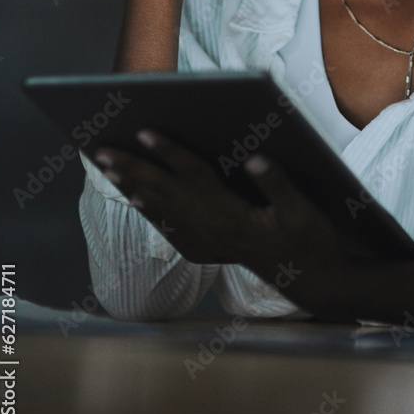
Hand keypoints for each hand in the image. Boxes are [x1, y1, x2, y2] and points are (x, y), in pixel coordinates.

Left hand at [93, 129, 345, 302]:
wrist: (311, 281)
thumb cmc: (310, 241)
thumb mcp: (303, 211)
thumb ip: (278, 184)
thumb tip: (255, 159)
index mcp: (233, 216)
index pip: (194, 177)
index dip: (170, 153)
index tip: (144, 132)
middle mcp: (213, 230)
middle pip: (166, 193)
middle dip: (133, 169)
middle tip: (102, 150)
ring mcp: (208, 242)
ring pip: (163, 210)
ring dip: (134, 187)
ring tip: (109, 168)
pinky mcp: (209, 250)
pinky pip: (171, 228)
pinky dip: (150, 212)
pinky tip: (137, 200)